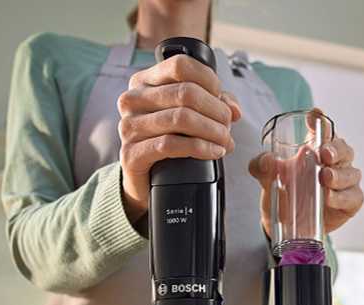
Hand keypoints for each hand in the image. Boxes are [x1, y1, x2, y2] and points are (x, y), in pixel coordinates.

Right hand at [117, 55, 241, 216]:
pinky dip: (200, 148)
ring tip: (225, 142)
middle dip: (216, 110)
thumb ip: (212, 103)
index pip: (180, 65)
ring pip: (181, 118)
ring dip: (212, 131)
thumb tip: (234, 109)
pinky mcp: (131, 153)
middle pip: (185, 92)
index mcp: (145, 81)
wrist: (144, 179)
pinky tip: (214, 152)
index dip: (209, 81)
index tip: (222, 101)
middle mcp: (132, 100)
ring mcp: (129, 126)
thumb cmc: (168, 141)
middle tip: (228, 127)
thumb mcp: (190, 114)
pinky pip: (170, 145)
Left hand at [248, 110, 362, 235]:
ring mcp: (345, 182)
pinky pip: (353, 197)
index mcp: (316, 148)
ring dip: (339, 175)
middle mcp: (335, 162)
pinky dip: (342, 197)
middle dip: (336, 150)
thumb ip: (262, 166)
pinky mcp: (351, 202)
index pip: (323, 129)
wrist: (287, 224)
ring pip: (351, 173)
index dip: (321, 120)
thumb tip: (268, 160)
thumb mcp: (266, 176)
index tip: (315, 115)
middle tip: (324, 155)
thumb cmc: (284, 191)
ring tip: (325, 178)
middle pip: (343, 149)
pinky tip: (329, 198)